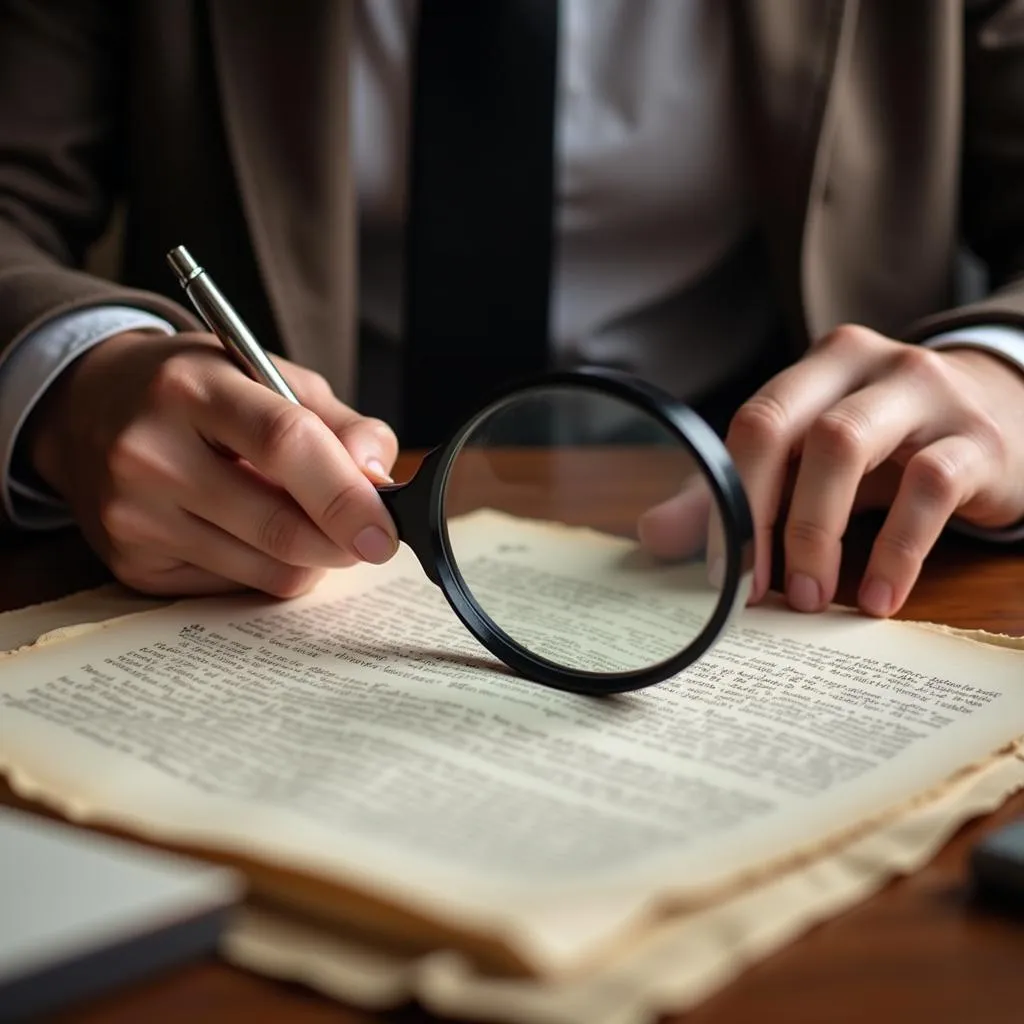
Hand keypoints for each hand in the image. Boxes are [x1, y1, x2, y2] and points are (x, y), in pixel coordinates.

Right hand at [24, 330, 399, 596]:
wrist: (87, 409)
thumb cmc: (196, 390)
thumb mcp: (266, 374)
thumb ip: (336, 422)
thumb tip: (380, 480)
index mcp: (191, 387)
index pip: (285, 444)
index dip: (346, 494)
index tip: (385, 530)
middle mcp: (150, 453)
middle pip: (279, 524)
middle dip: (341, 542)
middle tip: (367, 537)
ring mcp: (134, 515)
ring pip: (267, 570)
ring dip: (310, 557)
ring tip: (303, 521)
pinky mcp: (131, 564)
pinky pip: (236, 587)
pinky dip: (266, 568)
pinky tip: (249, 531)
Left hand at [639, 326, 1023, 616]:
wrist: (1007, 417)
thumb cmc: (889, 448)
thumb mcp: (809, 464)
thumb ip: (734, 494)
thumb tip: (652, 535)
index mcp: (815, 368)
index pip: (750, 425)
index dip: (727, 500)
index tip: (721, 572)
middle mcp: (865, 364)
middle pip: (787, 428)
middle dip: (763, 517)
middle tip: (758, 591)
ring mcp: (925, 393)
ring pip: (847, 445)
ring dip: (816, 532)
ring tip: (808, 599)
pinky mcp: (977, 439)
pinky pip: (929, 488)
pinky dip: (895, 551)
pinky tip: (875, 598)